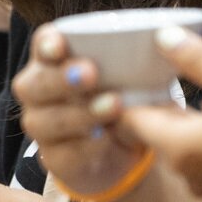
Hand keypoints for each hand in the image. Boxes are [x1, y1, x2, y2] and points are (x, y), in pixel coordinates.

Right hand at [9, 23, 142, 197]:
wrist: (117, 147)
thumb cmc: (119, 95)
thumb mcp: (126, 77)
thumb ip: (129, 62)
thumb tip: (165, 43)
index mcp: (53, 59)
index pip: (43, 44)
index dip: (49, 43)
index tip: (61, 44)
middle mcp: (37, 90)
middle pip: (36, 83)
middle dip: (63, 78)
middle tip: (92, 73)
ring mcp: (40, 126)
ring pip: (48, 121)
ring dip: (81, 113)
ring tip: (113, 106)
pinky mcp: (52, 158)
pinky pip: (65, 152)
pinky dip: (88, 145)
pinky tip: (107, 137)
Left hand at [120, 27, 201, 201]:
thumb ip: (196, 59)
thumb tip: (163, 37)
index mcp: (181, 148)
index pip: (134, 121)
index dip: (133, 95)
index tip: (141, 73)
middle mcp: (189, 176)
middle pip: (160, 135)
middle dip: (166, 106)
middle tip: (172, 75)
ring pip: (187, 149)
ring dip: (193, 123)